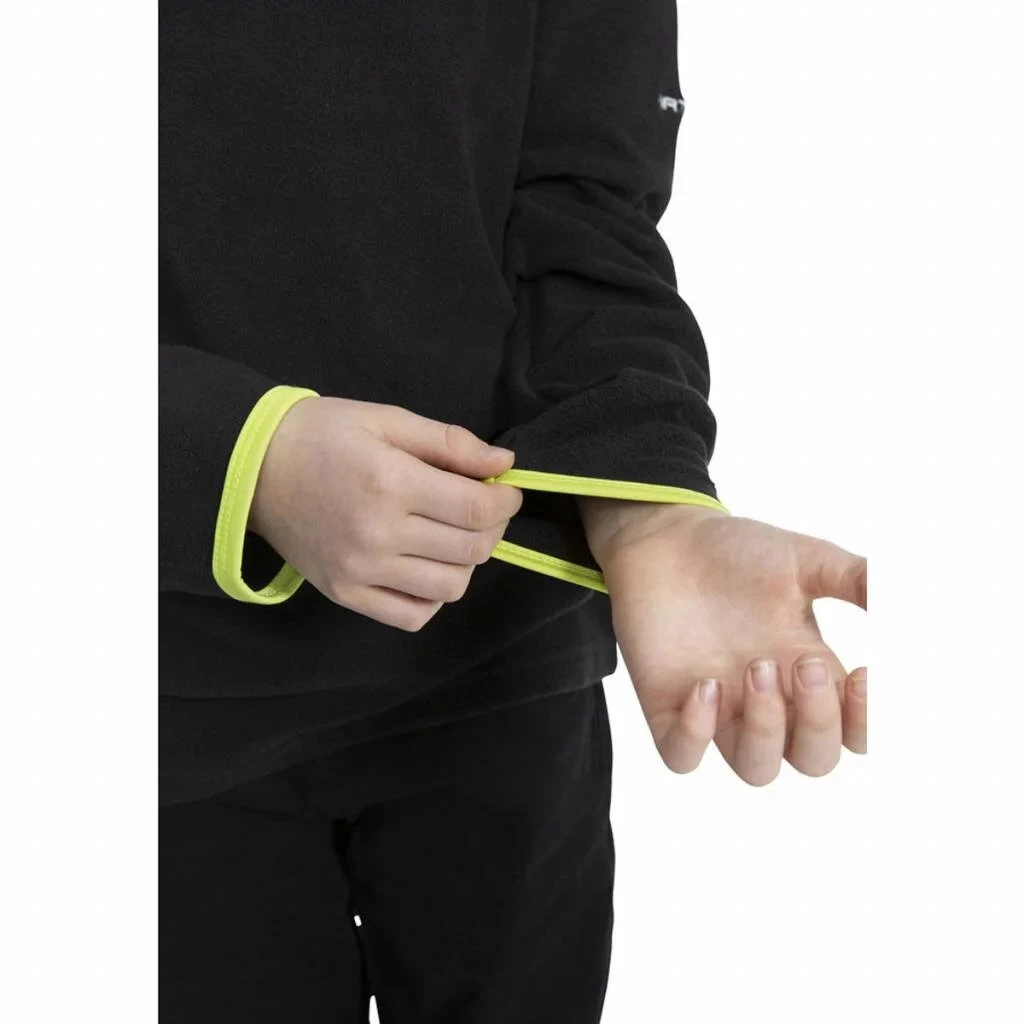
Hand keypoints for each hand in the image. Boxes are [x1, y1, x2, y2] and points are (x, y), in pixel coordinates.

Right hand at [251, 397, 521, 629]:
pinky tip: (426, 566)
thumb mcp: (387, 420)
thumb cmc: (323, 436)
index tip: (507, 490)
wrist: (255, 469)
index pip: (476, 510)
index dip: (506, 501)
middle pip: (471, 550)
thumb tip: (504, 464)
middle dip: (493, 527)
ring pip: (450, 587)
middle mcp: (378, 533)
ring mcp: (361, 570)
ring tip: (452, 535)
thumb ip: (450, 443)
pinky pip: (413, 616)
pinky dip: (433, 597)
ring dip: (466, 562)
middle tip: (483, 508)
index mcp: (390, 483)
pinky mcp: (346, 594)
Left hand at [580, 500, 866, 784]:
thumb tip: (910, 599)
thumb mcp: (804, 560)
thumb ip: (857, 579)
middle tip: (803, 662)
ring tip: (756, 668)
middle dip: (818, 720)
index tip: (865, 675)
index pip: (852, 732)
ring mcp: (718, 709)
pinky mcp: (667, 706)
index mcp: (807, 670)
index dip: (866, 723)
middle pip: (813, 759)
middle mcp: (768, 700)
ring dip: (767, 729)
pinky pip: (682, 755)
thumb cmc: (734, 551)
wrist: (664, 535)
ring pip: (756, 769)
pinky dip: (696, 734)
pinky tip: (704, 685)